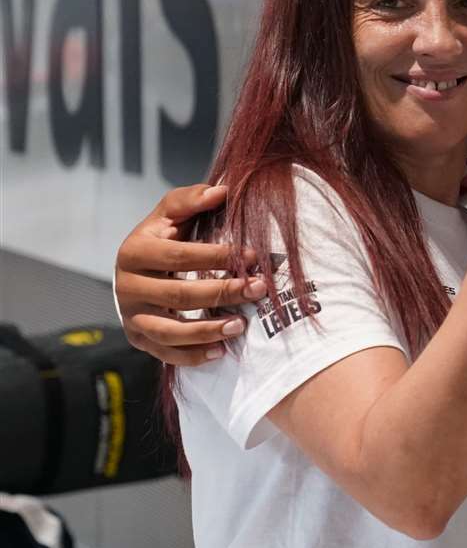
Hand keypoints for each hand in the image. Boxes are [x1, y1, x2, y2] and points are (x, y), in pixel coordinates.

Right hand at [115, 184, 262, 365]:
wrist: (138, 268)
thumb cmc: (163, 236)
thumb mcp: (171, 212)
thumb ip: (191, 199)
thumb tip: (221, 191)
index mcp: (134, 251)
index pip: (180, 256)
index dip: (218, 256)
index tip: (254, 255)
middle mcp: (127, 287)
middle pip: (178, 295)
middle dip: (223, 292)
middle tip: (258, 288)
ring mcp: (131, 316)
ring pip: (169, 331)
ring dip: (208, 330)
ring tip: (241, 325)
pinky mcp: (138, 338)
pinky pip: (165, 354)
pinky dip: (193, 356)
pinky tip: (222, 351)